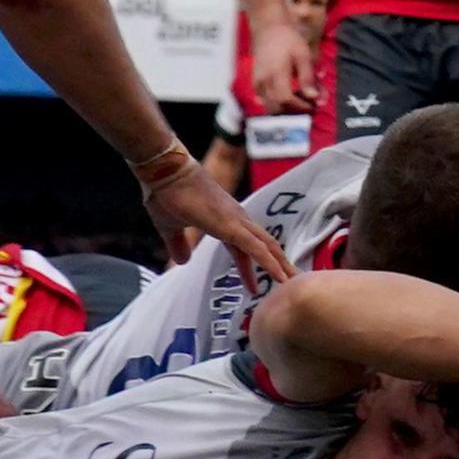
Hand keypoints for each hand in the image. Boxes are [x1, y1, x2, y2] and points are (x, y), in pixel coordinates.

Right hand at [140, 149, 295, 279]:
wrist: (165, 171)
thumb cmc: (166, 194)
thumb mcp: (170, 227)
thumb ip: (178, 244)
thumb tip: (182, 261)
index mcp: (224, 221)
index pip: (245, 249)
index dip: (251, 268)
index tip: (255, 287)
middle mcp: (236, 219)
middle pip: (264, 246)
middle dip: (277, 265)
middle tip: (288, 284)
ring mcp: (236, 221)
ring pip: (266, 246)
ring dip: (281, 265)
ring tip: (292, 284)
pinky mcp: (231, 225)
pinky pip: (256, 248)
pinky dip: (270, 263)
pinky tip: (279, 277)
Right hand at [251, 19, 317, 113]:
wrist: (268, 28)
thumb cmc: (288, 39)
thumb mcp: (303, 55)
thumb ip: (308, 78)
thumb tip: (314, 98)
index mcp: (275, 73)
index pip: (286, 99)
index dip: (300, 107)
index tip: (313, 106)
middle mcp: (263, 81)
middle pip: (277, 107)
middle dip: (295, 111)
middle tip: (310, 106)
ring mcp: (257, 83)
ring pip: (270, 107)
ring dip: (287, 109)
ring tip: (301, 101)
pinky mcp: (256, 83)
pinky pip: (266, 101)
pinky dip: (278, 104)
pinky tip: (291, 96)